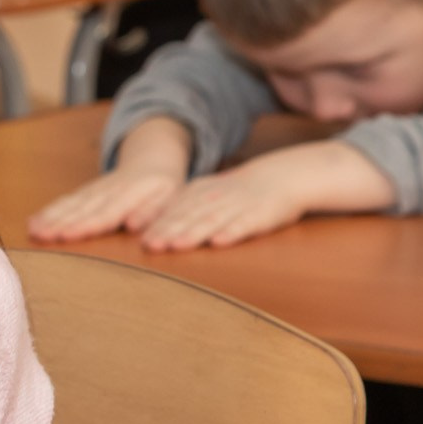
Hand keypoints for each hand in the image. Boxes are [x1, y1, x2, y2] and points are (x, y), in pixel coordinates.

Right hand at [29, 167, 184, 242]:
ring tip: (32, 230)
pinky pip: (67, 200)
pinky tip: (34, 221)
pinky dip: (49, 210)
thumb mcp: (170, 196)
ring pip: (70, 203)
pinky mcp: (87, 192)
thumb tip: (133, 225)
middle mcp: (108, 190)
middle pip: (81, 208)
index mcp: (131, 193)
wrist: (152, 158)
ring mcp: (95, 190)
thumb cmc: (165, 185)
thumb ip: (152, 210)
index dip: (85, 224)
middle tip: (39, 235)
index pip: (106, 212)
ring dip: (50, 216)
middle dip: (58, 222)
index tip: (65, 234)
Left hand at [135, 163, 306, 250]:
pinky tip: (219, 242)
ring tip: (178, 245)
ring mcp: (237, 206)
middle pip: (189, 216)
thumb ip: (183, 208)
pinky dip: (231, 233)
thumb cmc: (238, 192)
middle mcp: (215, 198)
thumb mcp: (207, 194)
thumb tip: (152, 226)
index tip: (141, 240)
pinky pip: (244, 224)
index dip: (157, 225)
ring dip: (194, 233)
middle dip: (169, 231)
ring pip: (212, 220)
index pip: (174, 210)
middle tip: (151, 246)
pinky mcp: (259, 216)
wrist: (280, 177)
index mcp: (199, 193)